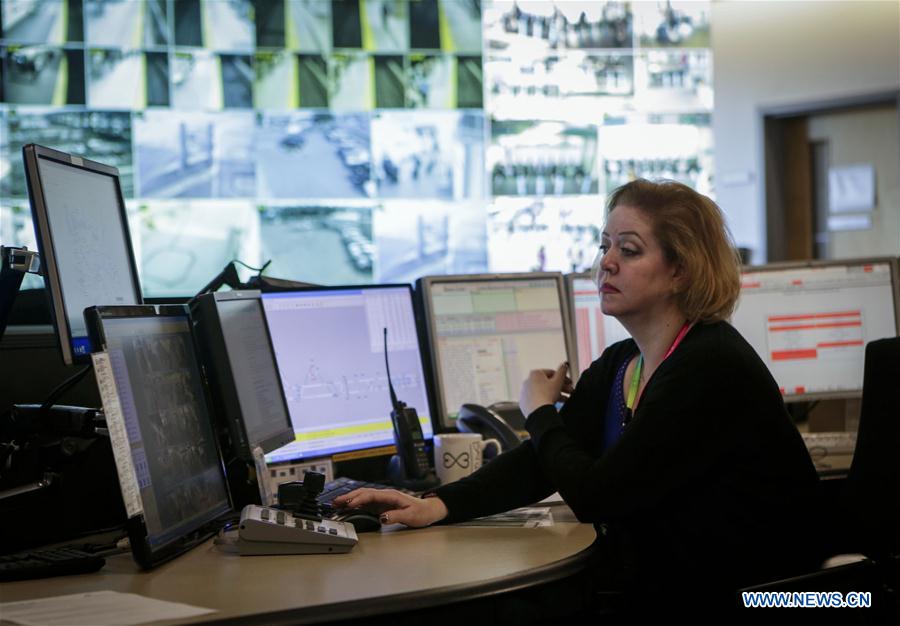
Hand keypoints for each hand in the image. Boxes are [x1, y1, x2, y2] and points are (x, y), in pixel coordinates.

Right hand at [332, 488, 448, 527]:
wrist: (428, 510)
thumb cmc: (421, 512)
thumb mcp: (411, 516)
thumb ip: (396, 516)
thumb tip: (382, 517)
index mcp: (391, 495)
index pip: (371, 495)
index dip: (359, 499)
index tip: (349, 504)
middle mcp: (385, 496)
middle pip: (364, 493)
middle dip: (349, 497)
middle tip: (335, 502)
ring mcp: (383, 500)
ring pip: (363, 497)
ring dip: (350, 499)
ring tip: (336, 504)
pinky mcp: (382, 506)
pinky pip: (366, 503)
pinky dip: (355, 504)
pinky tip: (348, 507)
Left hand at [519, 362, 572, 416]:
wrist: (538, 411)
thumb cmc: (545, 396)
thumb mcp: (558, 381)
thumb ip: (562, 371)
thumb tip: (564, 365)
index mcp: (535, 373)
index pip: (551, 373)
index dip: (563, 378)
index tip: (568, 382)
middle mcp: (528, 381)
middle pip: (547, 383)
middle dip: (560, 387)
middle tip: (568, 391)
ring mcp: (525, 392)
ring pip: (542, 391)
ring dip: (554, 394)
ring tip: (564, 400)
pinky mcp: (524, 402)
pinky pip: (537, 399)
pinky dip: (544, 400)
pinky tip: (553, 404)